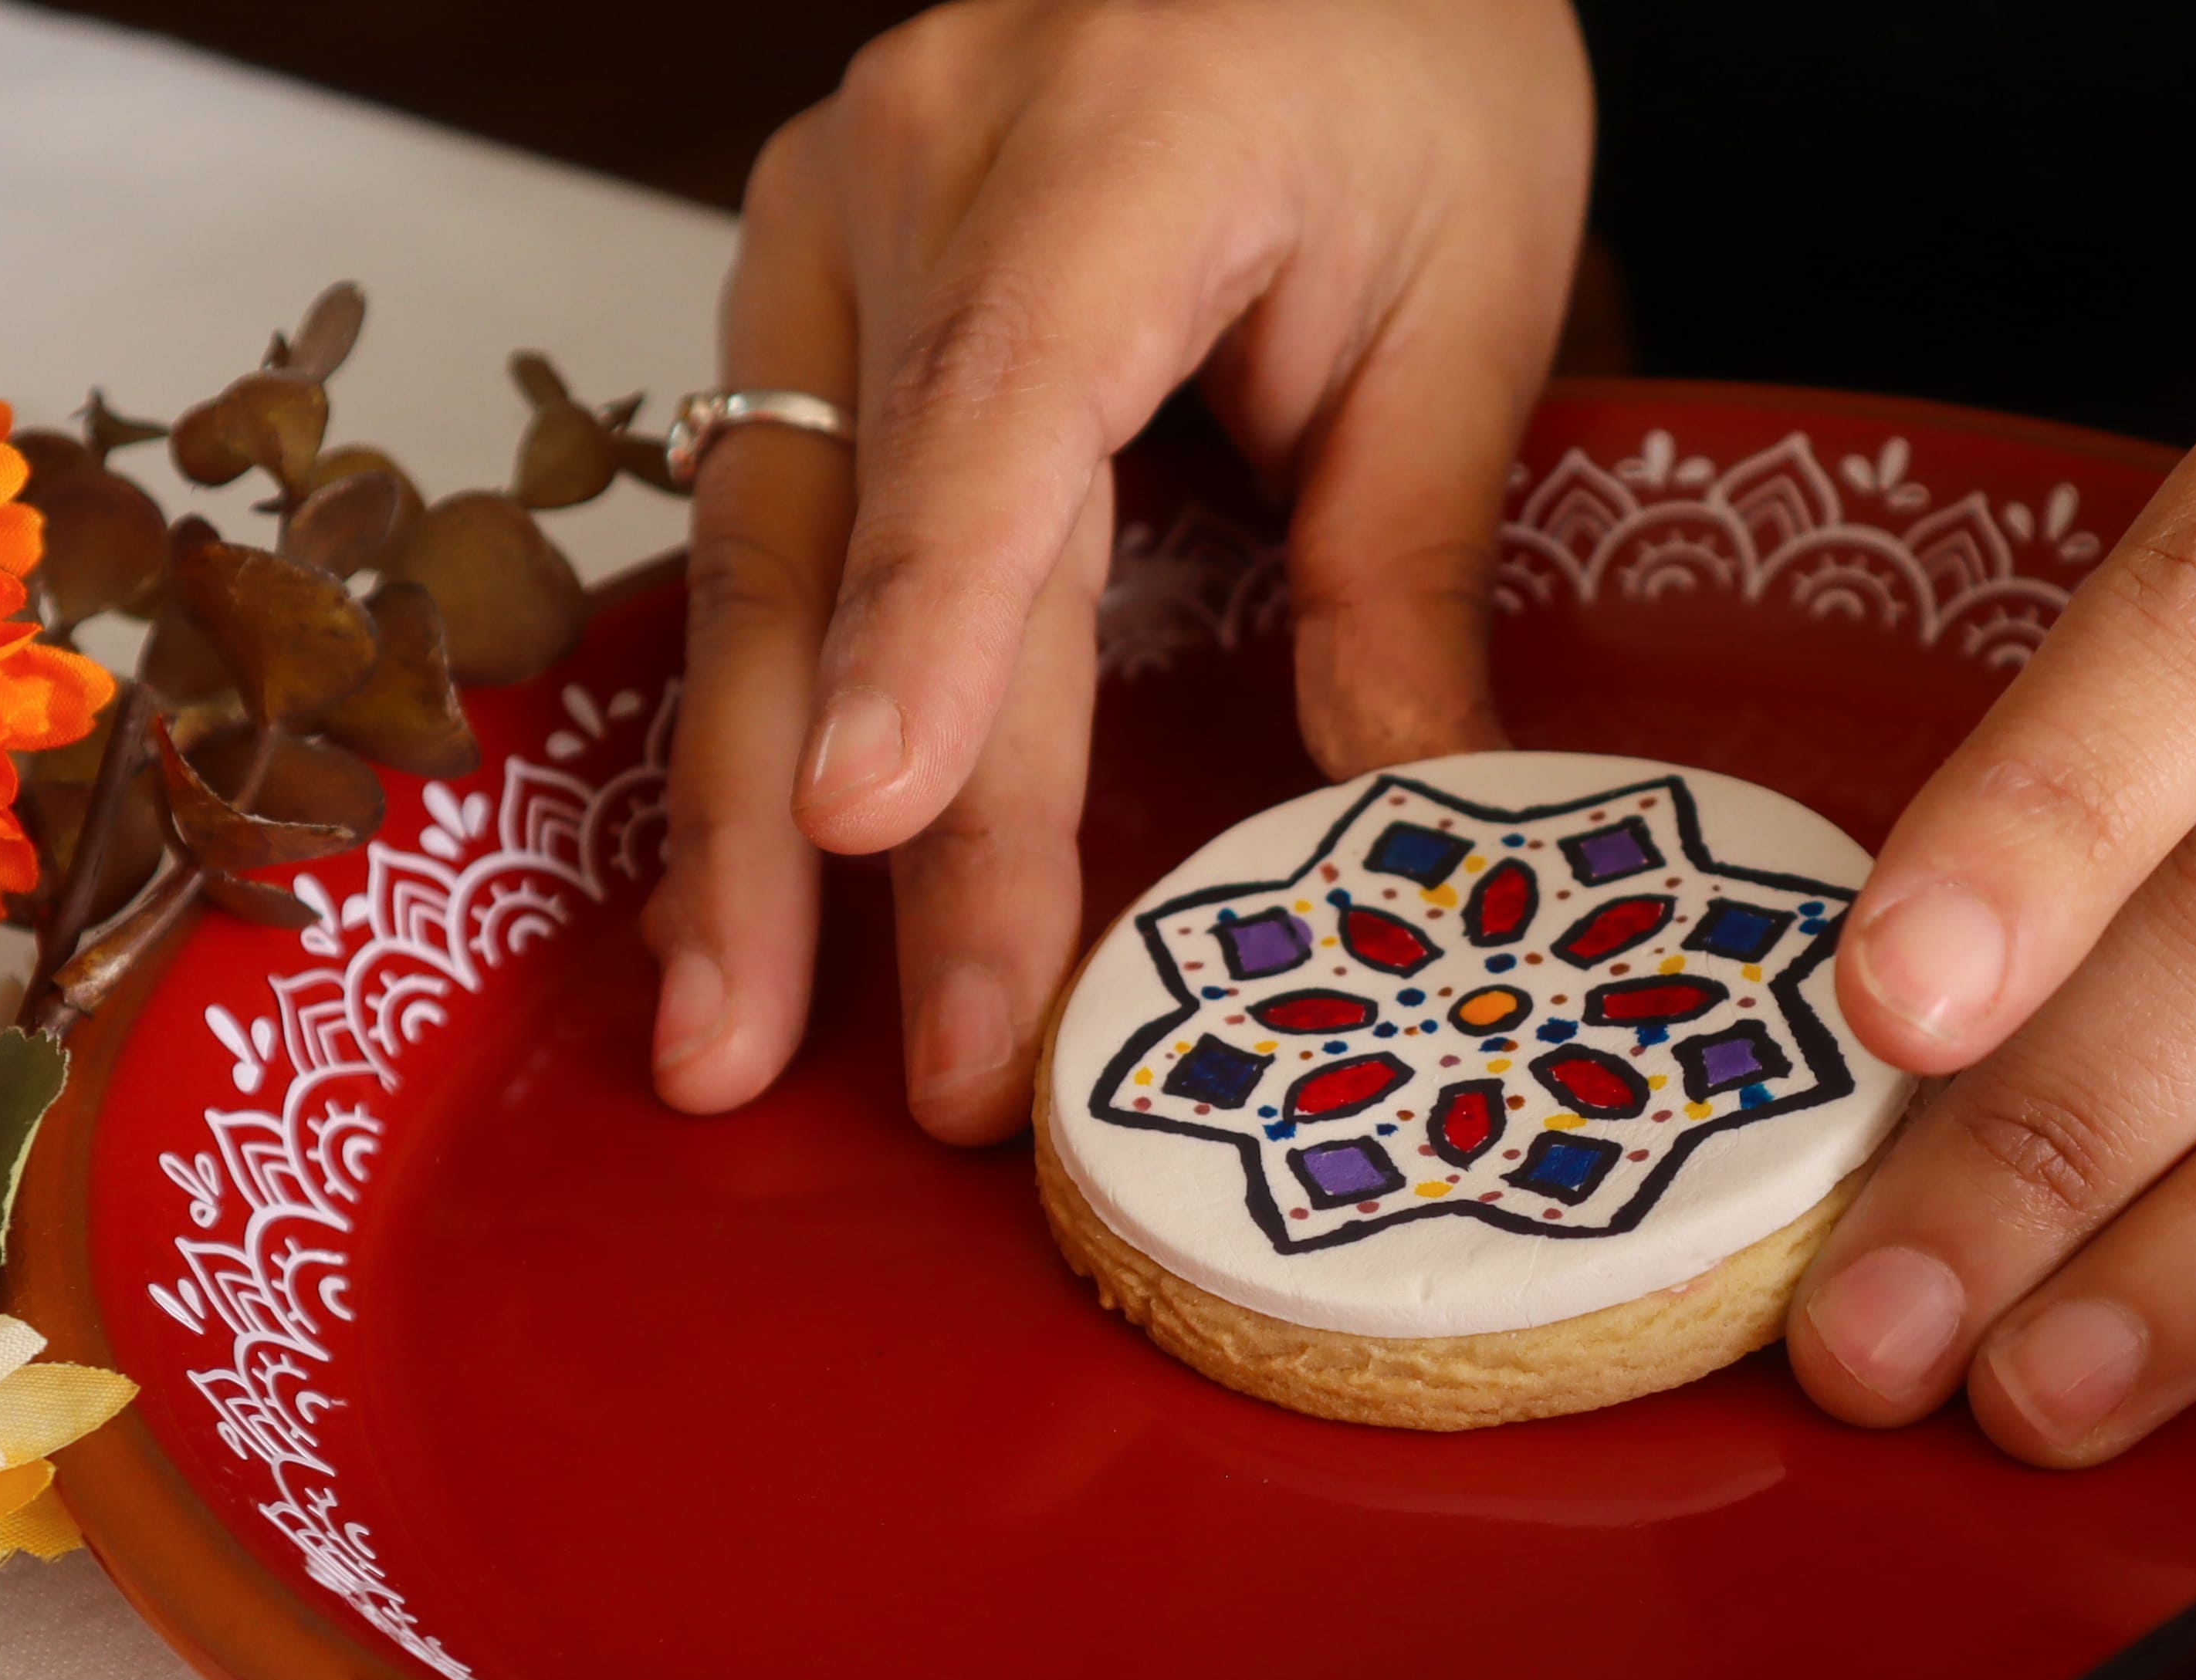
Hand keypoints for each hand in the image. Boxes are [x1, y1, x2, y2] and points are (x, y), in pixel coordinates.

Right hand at [647, 0, 1591, 1140]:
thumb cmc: (1404, 42)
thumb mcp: (1472, 284)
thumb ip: (1403, 550)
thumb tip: (1399, 816)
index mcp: (1111, 152)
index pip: (999, 420)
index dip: (929, 634)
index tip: (871, 814)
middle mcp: (919, 176)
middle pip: (849, 536)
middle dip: (817, 831)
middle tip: (789, 1061)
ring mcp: (834, 220)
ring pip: (759, 549)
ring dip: (731, 808)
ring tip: (723, 1031)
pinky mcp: (813, 280)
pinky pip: (766, 517)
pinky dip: (755, 708)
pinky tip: (736, 873)